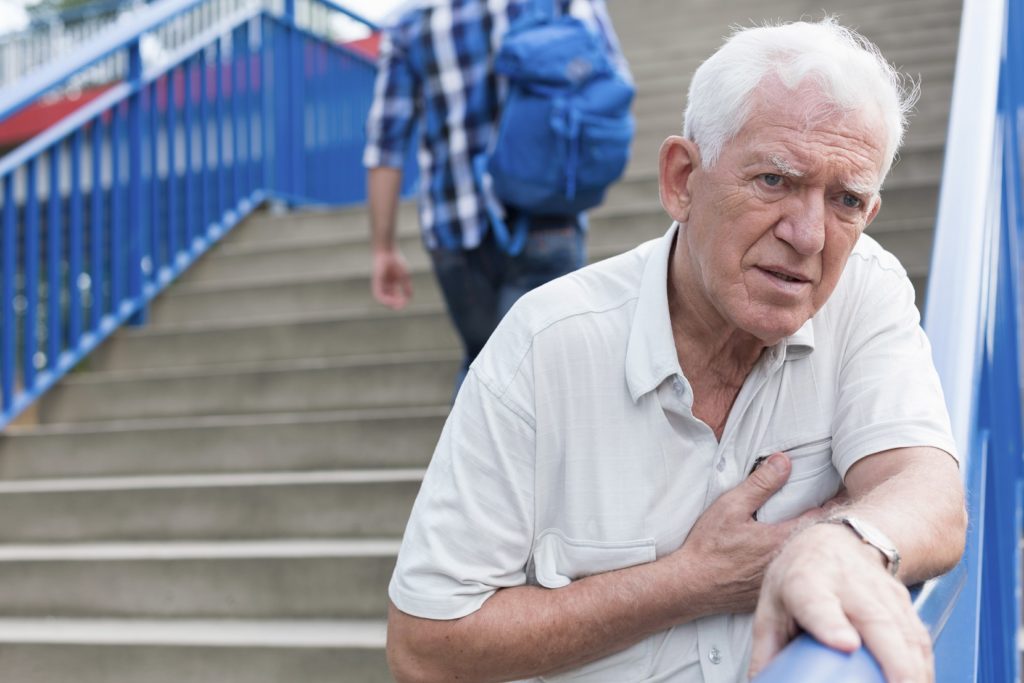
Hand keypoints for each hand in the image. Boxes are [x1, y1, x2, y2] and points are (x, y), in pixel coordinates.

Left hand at [372, 249, 412, 309]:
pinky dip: (384, 300)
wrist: (388, 251)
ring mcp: (380, 283)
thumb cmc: (397, 261)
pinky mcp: (376, 282)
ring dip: (389, 304)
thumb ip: (407, 287)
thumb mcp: (405, 276)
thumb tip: (409, 298)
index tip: (405, 303)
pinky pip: (378, 294)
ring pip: (382, 298)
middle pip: (389, 298)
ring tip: (395, 306)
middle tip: (400, 307)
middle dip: (395, 304)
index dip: (400, 301)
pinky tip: (390, 302)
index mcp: (392, 283)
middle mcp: (385, 284)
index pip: (395, 296)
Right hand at [669, 453, 823, 615]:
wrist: (691, 585)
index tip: (839, 492)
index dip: (832, 504)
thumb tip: (784, 461)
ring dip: (811, 547)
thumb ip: (760, 484)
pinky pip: (792, 576)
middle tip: (833, 507)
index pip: (822, 518)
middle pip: (817, 541)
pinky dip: (796, 565)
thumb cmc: (709, 545)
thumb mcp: (731, 506)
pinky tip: (790, 558)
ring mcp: (781, 581)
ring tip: (816, 532)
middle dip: (826, 525)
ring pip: (806, 561)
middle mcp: (787, 563)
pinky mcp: (772, 593)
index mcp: (781, 540)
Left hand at [749, 522, 932, 682]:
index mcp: (806, 582)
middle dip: (894, 661)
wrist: (833, 540)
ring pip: (905, 631)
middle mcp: (847, 584)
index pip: (818, 604)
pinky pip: (919, 636)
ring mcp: (879, 590)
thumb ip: (767, 649)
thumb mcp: (772, 606)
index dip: (832, 624)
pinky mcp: (902, 601)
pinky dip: (925, 664)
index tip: (846, 643)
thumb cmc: (799, 577)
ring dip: (915, 668)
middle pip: (876, 621)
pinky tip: (923, 681)